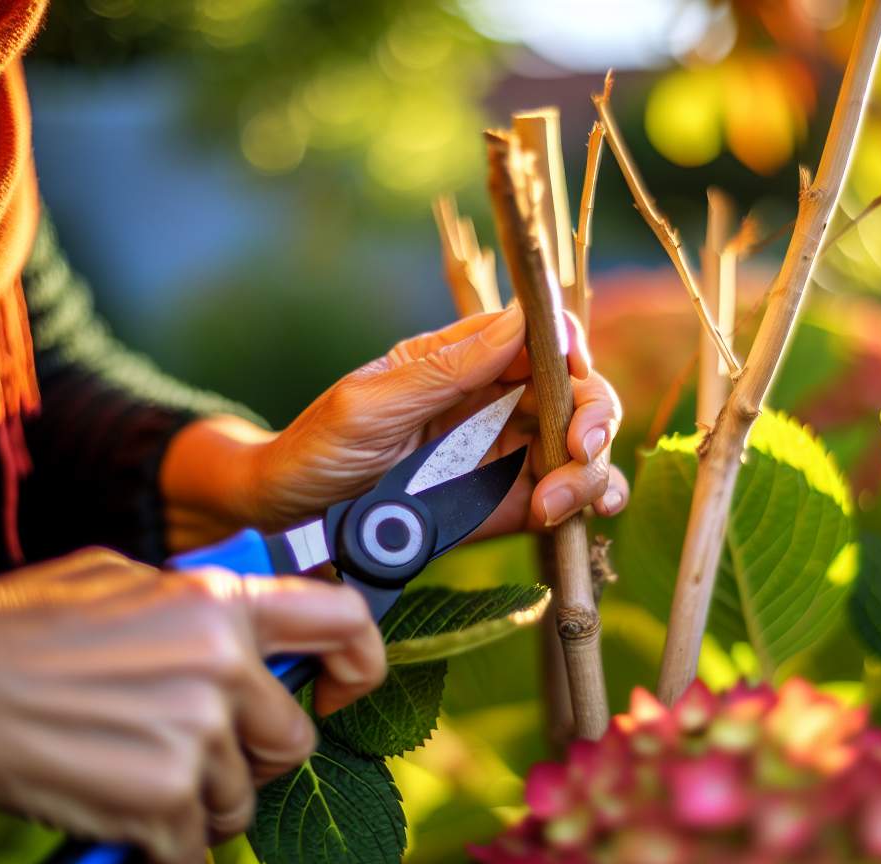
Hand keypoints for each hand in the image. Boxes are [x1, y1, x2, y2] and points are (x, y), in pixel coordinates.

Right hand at [0, 548, 385, 863]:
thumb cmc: (16, 627)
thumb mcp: (119, 578)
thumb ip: (191, 605)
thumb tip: (238, 632)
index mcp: (219, 602)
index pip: (342, 623)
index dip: (358, 664)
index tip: (340, 694)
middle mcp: (222, 665)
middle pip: (292, 742)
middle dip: (249, 761)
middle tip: (191, 761)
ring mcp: (196, 733)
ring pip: (239, 804)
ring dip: (195, 812)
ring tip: (133, 795)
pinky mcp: (161, 799)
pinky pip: (188, 858)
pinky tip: (117, 856)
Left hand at [161, 306, 628, 550]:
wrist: (288, 524)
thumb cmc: (315, 450)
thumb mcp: (370, 404)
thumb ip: (445, 369)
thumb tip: (520, 322)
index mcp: (464, 360)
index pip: (541, 337)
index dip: (571, 352)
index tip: (573, 375)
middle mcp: (495, 401)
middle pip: (577, 394)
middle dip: (593, 419)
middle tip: (580, 450)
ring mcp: (505, 454)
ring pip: (581, 448)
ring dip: (589, 473)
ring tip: (556, 504)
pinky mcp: (508, 505)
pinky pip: (565, 500)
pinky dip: (586, 506)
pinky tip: (575, 519)